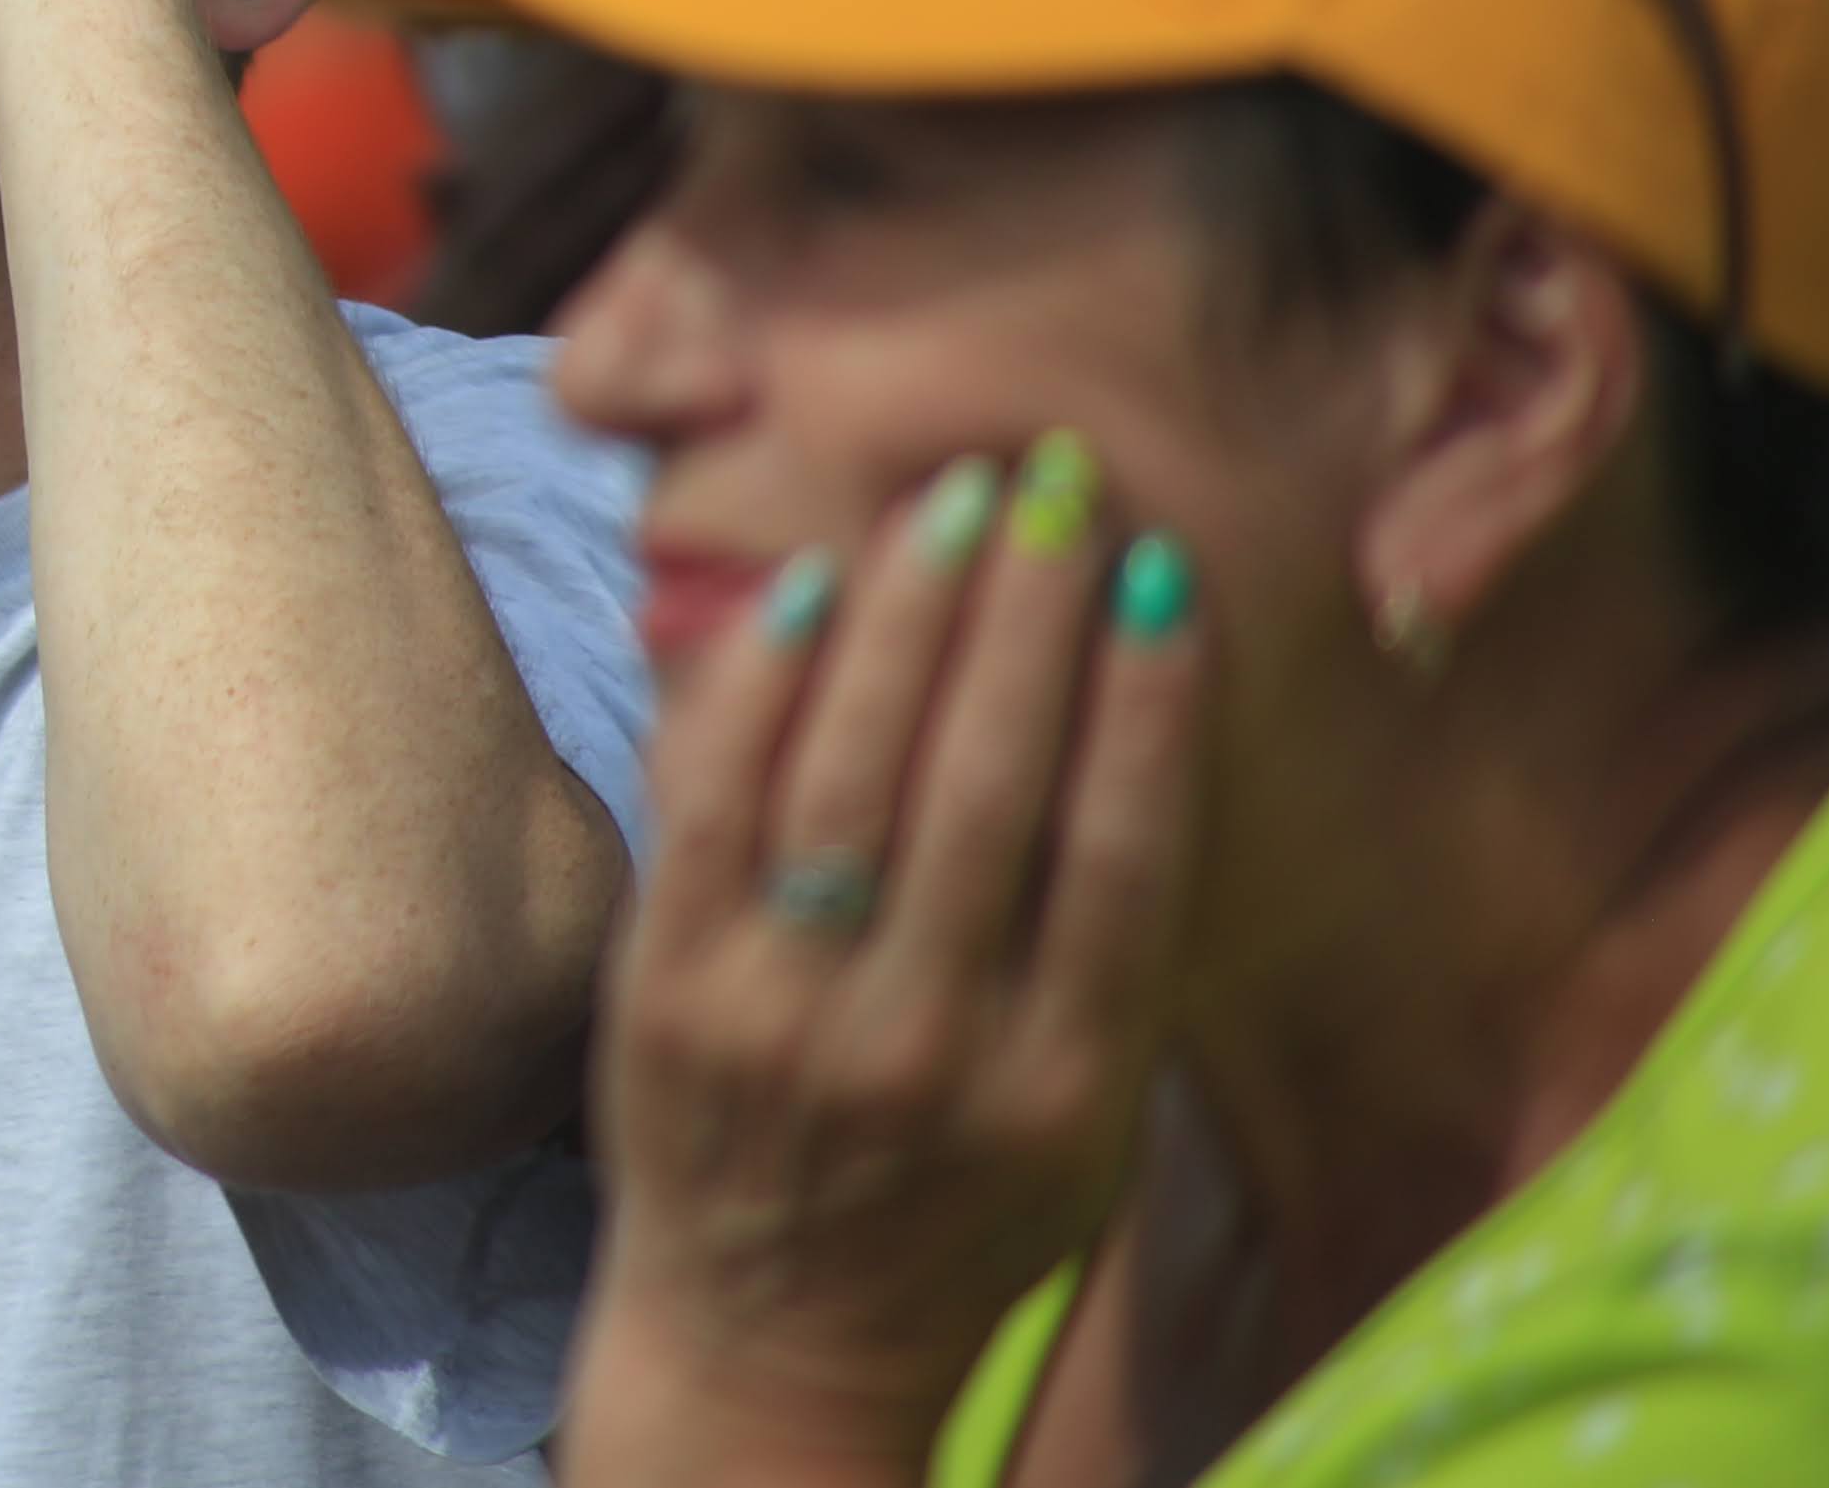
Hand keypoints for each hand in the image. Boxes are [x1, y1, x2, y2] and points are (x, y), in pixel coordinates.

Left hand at [562, 443, 1209, 1479]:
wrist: (773, 1347)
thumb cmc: (956, 1211)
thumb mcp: (1085, 1129)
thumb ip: (1110, 959)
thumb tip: (1136, 729)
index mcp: (1065, 1088)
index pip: (1121, 858)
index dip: (1146, 704)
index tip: (1159, 570)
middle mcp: (932, 1054)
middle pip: (988, 791)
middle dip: (1025, 617)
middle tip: (1048, 481)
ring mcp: (790, 1025)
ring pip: (853, 778)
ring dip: (905, 620)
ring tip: (944, 504)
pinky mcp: (669, 998)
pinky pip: (715, 809)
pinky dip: (761, 690)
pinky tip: (806, 591)